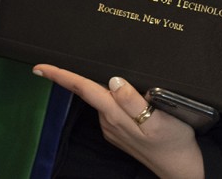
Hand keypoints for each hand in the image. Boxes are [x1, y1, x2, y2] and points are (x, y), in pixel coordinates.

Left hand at [32, 65, 203, 178]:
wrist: (181, 168)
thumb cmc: (174, 141)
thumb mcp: (158, 118)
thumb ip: (132, 100)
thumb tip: (113, 81)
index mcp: (115, 114)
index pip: (82, 89)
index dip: (61, 76)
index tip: (40, 67)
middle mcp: (109, 121)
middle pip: (88, 90)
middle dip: (77, 76)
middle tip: (72, 55)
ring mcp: (113, 128)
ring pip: (101, 98)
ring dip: (101, 86)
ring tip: (113, 71)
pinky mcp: (120, 132)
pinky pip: (111, 108)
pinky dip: (112, 97)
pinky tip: (125, 92)